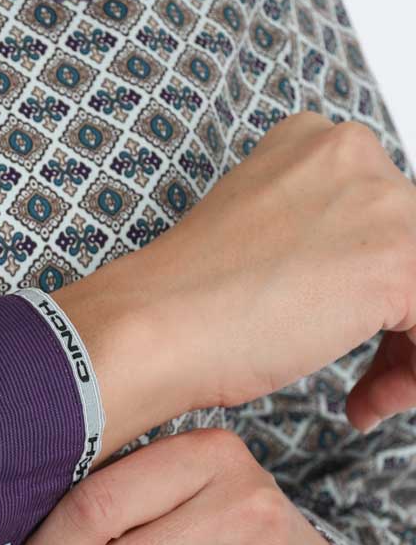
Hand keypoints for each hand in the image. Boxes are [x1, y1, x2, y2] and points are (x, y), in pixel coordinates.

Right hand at [55, 113, 415, 462]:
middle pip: (412, 248)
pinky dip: (410, 374)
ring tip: (371, 396)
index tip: (354, 330)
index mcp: (317, 141)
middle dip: (402, 321)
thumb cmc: (191, 297)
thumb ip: (325, 236)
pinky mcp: (395, 258)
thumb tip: (373, 284)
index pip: (386, 219)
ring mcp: (380, 201)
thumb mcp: (270, 238)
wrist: (154, 324)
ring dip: (409, 354)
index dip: (376, 285)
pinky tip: (366, 404)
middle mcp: (355, 152)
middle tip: (370, 381)